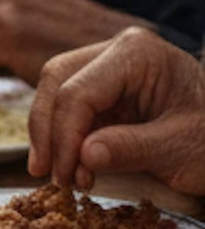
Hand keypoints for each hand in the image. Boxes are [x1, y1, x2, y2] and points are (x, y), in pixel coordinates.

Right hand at [28, 26, 204, 193]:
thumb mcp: (182, 150)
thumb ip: (131, 149)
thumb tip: (83, 157)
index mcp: (137, 54)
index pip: (80, 90)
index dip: (64, 135)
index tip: (64, 176)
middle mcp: (116, 51)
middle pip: (57, 80)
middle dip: (47, 129)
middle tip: (45, 173)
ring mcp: (109, 67)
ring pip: (56, 90)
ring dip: (50, 132)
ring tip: (54, 173)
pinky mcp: (107, 89)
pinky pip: (71, 105)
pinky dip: (64, 135)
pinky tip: (67, 163)